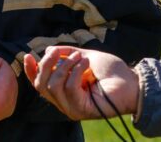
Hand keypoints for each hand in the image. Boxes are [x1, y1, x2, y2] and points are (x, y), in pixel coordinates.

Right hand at [23, 47, 137, 120]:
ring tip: (81, 57)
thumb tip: (47, 50)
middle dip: (47, 64)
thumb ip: (66, 54)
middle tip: (60, 51)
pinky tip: (86, 65)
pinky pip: (68, 88)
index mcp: (63, 89)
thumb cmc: (112, 72)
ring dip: (65, 66)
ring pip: (52, 85)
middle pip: (40, 85)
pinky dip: (75, 72)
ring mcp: (71, 107)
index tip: (29, 55)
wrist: (132, 83)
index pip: (39, 83)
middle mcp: (64, 101)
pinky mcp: (79, 110)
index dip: (31, 70)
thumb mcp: (85, 57)